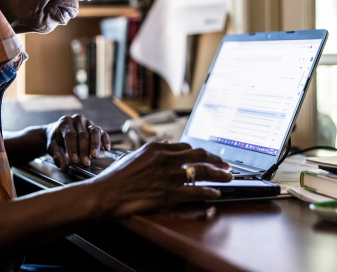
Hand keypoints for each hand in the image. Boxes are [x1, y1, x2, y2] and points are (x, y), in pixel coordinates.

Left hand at [46, 114, 110, 171]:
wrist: (58, 132)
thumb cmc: (56, 140)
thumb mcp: (52, 147)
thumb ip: (58, 157)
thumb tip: (65, 168)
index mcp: (64, 123)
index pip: (70, 135)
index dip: (73, 148)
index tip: (75, 160)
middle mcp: (77, 120)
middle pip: (83, 134)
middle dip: (84, 150)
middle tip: (85, 162)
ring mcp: (87, 123)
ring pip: (94, 131)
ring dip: (95, 144)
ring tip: (94, 155)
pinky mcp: (95, 127)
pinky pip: (102, 133)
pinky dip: (105, 140)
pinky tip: (107, 148)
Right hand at [92, 142, 232, 216]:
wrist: (107, 194)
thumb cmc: (115, 177)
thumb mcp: (132, 156)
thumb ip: (151, 149)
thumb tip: (165, 143)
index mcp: (156, 149)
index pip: (186, 147)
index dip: (200, 152)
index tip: (207, 156)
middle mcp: (165, 160)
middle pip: (199, 156)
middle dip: (216, 160)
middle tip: (226, 165)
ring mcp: (168, 177)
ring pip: (202, 173)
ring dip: (219, 175)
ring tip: (228, 178)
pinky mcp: (169, 194)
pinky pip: (195, 192)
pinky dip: (209, 193)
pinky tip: (216, 194)